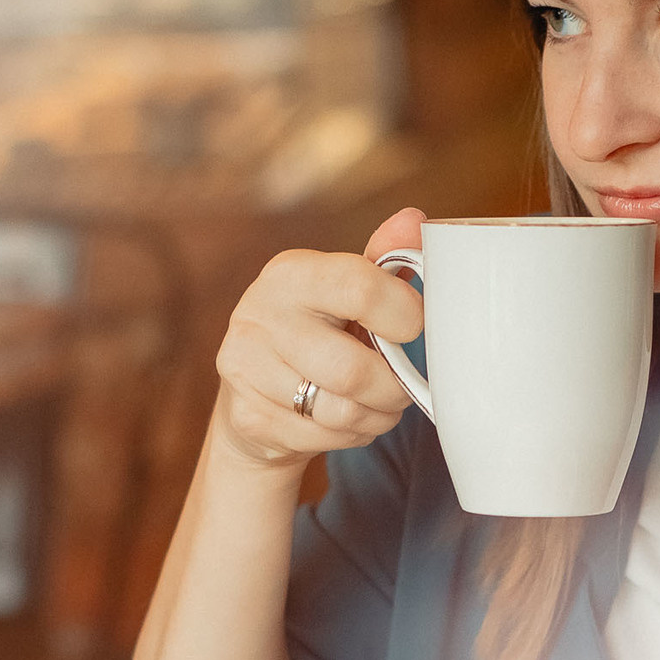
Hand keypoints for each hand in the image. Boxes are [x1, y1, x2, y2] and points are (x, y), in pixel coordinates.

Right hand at [211, 208, 425, 471]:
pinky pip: (322, 438)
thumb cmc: (318, 333)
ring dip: (376, 416)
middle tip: (402, 387)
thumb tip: (415, 220)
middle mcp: (258, 313)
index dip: (405, 315)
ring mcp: (244, 366)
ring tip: (378, 405)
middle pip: (353, 370)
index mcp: (291, 272)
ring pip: (340, 411)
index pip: (361, 288)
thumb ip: (384, 261)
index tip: (415, 329)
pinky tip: (345, 421)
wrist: (256, 394)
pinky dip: (350, 436)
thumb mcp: (348, 292)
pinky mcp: (246, 415)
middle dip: (393, 388)